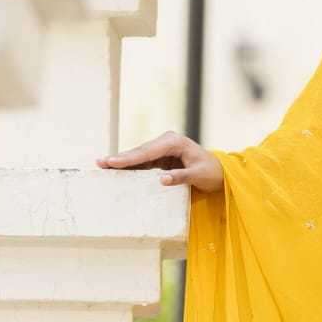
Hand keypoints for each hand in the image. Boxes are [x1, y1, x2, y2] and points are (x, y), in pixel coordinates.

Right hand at [95, 130, 223, 193]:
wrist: (221, 173)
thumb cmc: (212, 173)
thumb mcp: (199, 175)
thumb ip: (182, 177)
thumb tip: (162, 180)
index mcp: (174, 142)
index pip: (148, 151)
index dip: (130, 157)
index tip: (114, 162)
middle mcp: (166, 142)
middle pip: (139, 151)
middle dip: (120, 158)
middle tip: (100, 163)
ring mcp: (162, 149)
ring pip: (138, 156)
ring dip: (122, 162)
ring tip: (102, 166)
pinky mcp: (160, 158)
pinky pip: (142, 163)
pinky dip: (130, 167)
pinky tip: (116, 171)